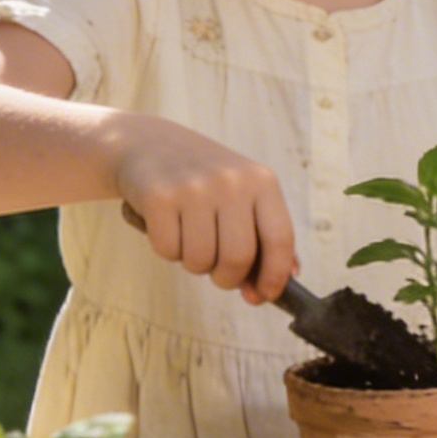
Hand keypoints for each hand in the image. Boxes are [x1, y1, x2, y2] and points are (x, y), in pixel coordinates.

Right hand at [114, 116, 296, 304]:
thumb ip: (267, 235)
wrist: (148, 143)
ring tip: (190, 240)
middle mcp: (231, 181)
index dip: (275, 276)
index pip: (280, 239)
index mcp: (262, 181)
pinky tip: (167, 226)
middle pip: (237, 259)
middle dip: (227, 278)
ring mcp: (194, 187)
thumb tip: (288, 279)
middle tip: (217, 272)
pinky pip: (168, 251)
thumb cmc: (205, 180)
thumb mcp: (244, 194)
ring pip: (200, 261)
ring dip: (194, 264)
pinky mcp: (158, 196)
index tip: (265, 294)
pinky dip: (167, 250)